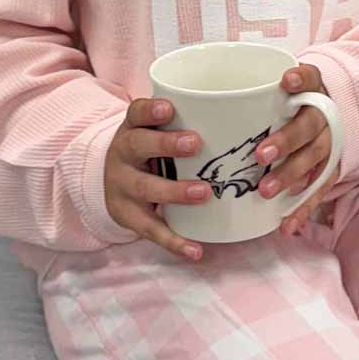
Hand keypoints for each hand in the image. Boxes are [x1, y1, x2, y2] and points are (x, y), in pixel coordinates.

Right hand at [104, 96, 215, 261]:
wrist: (109, 180)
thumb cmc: (149, 149)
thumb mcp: (154, 130)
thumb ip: (187, 122)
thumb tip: (248, 117)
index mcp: (133, 128)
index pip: (136, 113)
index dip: (150, 110)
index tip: (169, 108)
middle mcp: (123, 154)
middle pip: (137, 146)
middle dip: (166, 145)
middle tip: (195, 143)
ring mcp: (122, 187)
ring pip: (145, 188)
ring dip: (175, 191)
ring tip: (203, 193)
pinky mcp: (128, 216)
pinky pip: (151, 230)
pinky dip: (174, 241)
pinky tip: (196, 251)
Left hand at [256, 63, 339, 236]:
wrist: (323, 120)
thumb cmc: (285, 106)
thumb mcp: (274, 92)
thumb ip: (245, 95)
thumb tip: (178, 97)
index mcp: (309, 91)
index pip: (310, 78)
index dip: (300, 80)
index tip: (286, 81)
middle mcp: (322, 117)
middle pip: (308, 126)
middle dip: (285, 140)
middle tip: (260, 154)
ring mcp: (328, 144)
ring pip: (313, 159)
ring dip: (290, 175)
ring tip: (265, 191)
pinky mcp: (329, 171)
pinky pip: (318, 191)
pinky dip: (303, 209)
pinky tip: (286, 225)